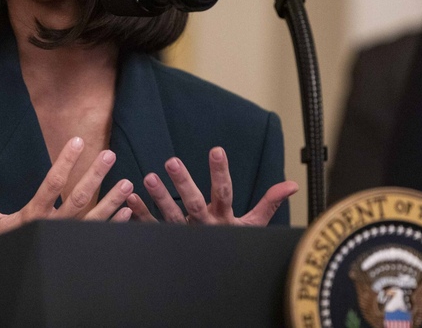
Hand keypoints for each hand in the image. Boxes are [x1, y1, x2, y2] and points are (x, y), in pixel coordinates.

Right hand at [0, 136, 134, 242]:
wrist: (2, 274)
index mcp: (32, 216)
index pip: (53, 184)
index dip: (66, 162)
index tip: (78, 142)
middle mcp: (53, 227)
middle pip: (79, 198)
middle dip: (96, 176)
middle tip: (109, 155)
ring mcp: (65, 238)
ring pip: (93, 218)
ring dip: (112, 200)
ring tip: (129, 183)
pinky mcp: (73, 246)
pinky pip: (96, 235)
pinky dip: (113, 224)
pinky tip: (126, 212)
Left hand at [125, 146, 297, 226]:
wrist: (221, 272)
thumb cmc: (235, 240)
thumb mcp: (255, 225)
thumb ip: (270, 202)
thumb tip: (291, 185)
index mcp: (225, 218)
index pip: (224, 192)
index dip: (221, 172)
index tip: (217, 149)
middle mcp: (204, 226)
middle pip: (194, 203)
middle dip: (183, 183)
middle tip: (171, 161)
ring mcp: (185, 233)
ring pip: (171, 215)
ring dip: (159, 197)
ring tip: (149, 177)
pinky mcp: (169, 239)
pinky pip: (153, 227)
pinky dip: (141, 213)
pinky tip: (130, 197)